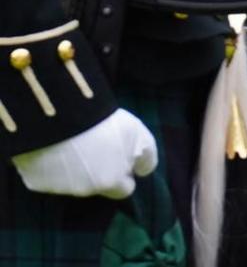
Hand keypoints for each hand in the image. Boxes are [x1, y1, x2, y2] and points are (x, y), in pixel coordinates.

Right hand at [11, 109, 157, 197]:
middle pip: (98, 185)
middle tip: (96, 147)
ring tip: (74, 141)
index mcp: (112, 182)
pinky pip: (48, 176)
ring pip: (73, 181)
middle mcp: (86, 191)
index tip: (120, 158)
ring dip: (75, 167)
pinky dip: (51, 165)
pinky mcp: (36, 182)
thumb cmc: (105, 125)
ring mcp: (59, 188)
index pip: (123, 189)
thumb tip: (143, 173)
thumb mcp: (139, 136)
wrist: (60, 118)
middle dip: (99, 171)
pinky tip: (54, 147)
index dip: (124, 174)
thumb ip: (146, 157)